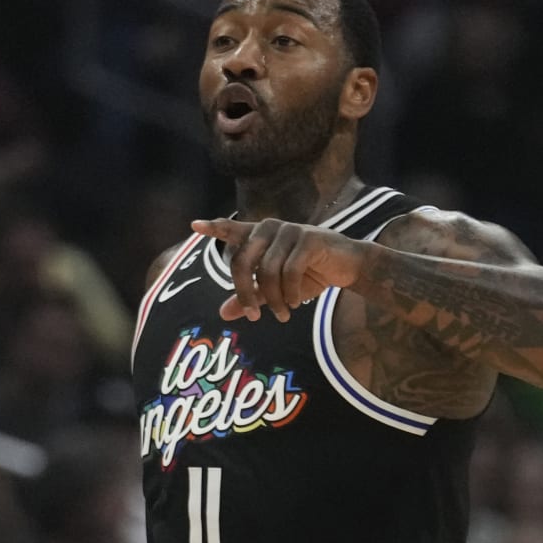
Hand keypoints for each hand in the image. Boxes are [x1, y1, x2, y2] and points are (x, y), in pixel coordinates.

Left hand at [191, 218, 373, 322]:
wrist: (348, 267)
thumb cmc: (310, 275)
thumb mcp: (276, 290)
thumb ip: (251, 296)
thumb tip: (223, 313)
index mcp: (260, 236)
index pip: (232, 230)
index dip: (214, 228)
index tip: (194, 225)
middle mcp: (270, 228)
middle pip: (242, 262)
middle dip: (245, 293)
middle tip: (253, 317)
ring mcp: (289, 231)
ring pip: (267, 272)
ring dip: (274, 300)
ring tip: (283, 315)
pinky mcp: (308, 239)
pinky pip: (289, 272)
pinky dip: (290, 294)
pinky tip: (296, 303)